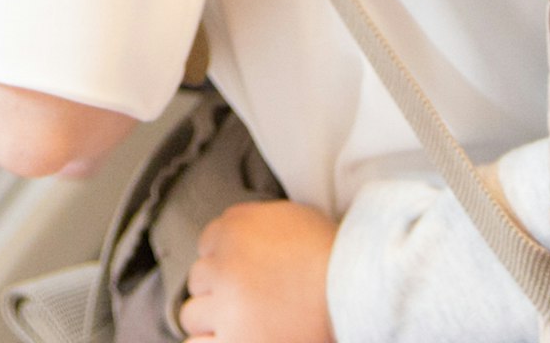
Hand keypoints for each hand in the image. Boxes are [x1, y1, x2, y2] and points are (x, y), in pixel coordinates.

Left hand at [178, 202, 337, 342]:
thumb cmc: (335, 259)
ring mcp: (226, 306)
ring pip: (191, 315)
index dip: (227, 260)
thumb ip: (257, 223)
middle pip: (198, 279)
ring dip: (213, 320)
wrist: (358, 294)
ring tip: (246, 323)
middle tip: (250, 300)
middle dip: (218, 290)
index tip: (245, 273)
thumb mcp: (294, 219)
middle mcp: (225, 264)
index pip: (207, 243)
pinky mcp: (234, 342)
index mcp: (236, 227)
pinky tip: (231, 339)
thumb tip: (235, 237)